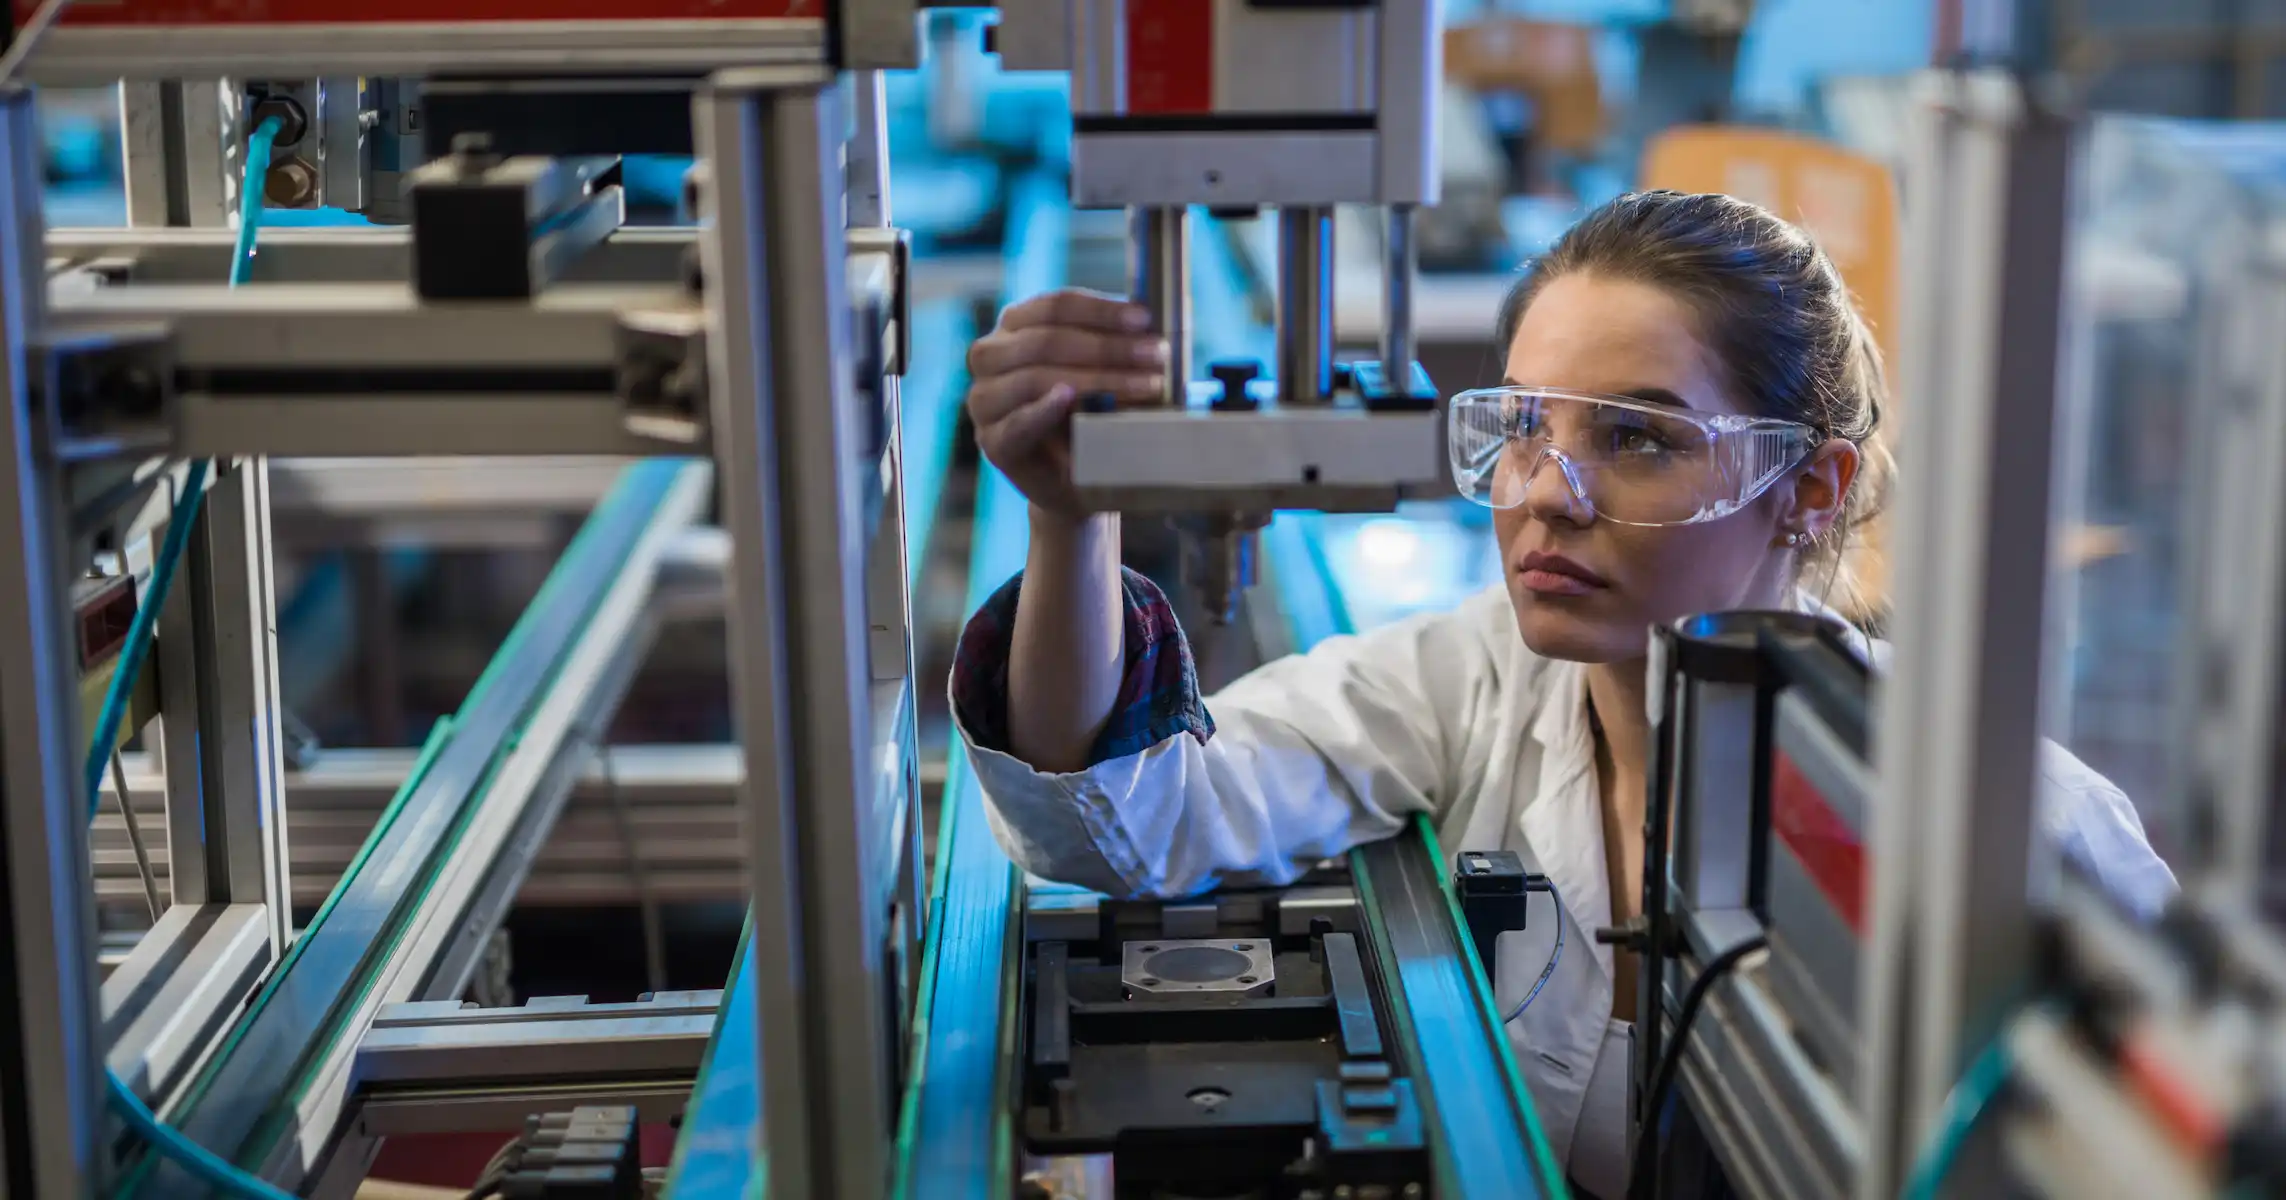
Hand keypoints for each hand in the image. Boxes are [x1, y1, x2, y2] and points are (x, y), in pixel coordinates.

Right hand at [966, 288, 1166, 520]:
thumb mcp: (1102, 368)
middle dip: (1107, 347)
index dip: (1101, 310)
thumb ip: (1115, 341)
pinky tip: (1068, 399)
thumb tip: (1148, 318)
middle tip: (1155, 355)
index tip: (1144, 319)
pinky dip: (1043, 410)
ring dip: (1095, 379)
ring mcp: (985, 398)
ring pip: (1034, 377)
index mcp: (1016, 325)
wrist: (1078, 478)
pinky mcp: (993, 440)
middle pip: (1046, 340)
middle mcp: (991, 355)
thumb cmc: (1092, 411)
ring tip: (1143, 386)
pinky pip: (1017, 423)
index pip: (1055, 306)